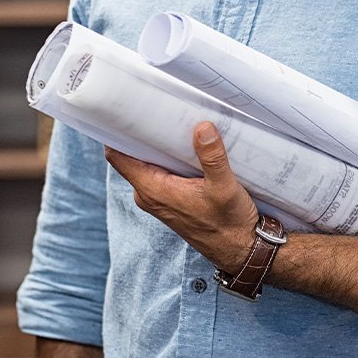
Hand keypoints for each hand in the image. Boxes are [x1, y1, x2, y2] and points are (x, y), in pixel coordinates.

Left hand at [105, 121, 258, 272]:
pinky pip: (164, 172)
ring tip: (178, 122)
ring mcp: (160, 198)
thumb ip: (212, 156)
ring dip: (163, 145)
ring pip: (151, 163)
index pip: (119, 156)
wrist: (240, 250)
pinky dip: (173, 158)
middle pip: (135, 155)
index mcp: (153, 190)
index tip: (125, 109)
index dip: (117, 132)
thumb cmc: (229, 224)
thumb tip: (202, 127)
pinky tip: (189, 146)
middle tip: (160, 107)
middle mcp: (150, 194)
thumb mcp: (224, 186)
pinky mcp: (172, 200)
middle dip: (145, 132)